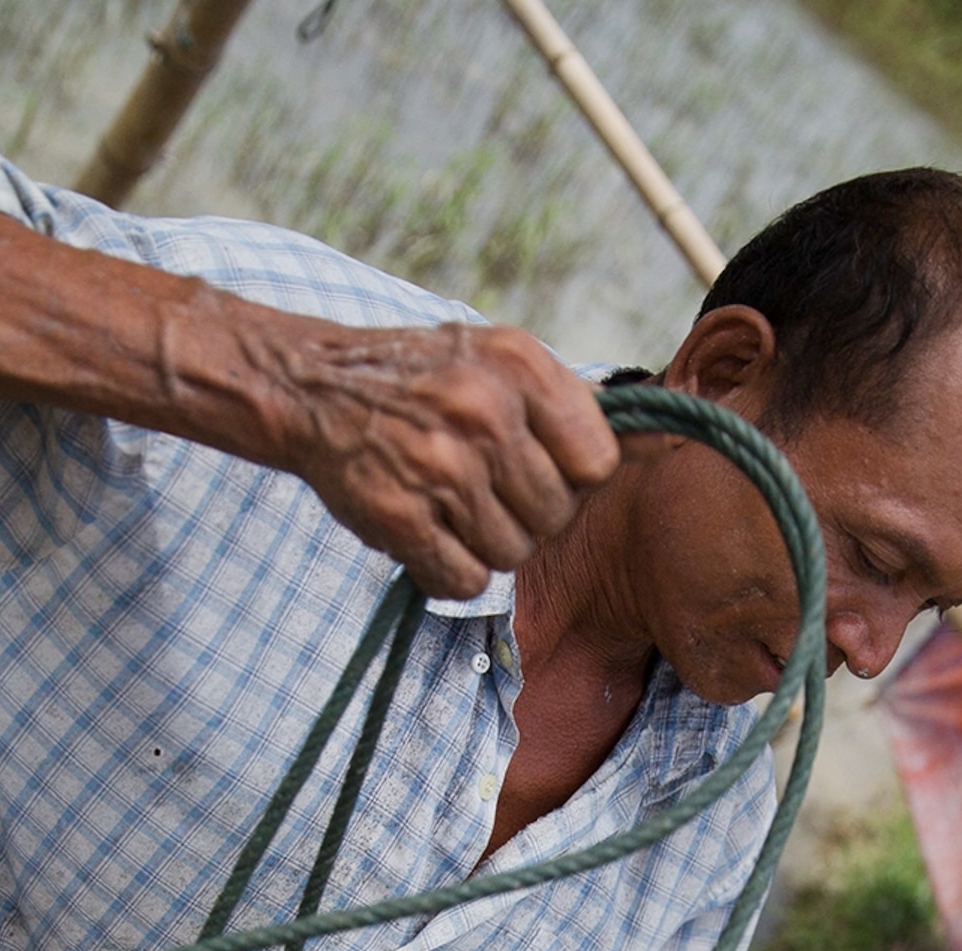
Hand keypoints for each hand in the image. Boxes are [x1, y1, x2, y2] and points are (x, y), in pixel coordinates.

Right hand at [229, 313, 617, 598]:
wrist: (312, 386)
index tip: (540, 469)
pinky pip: (465, 581)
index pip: (597, 461)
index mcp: (518, 365)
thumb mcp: (497, 357)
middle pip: (556, 515)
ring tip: (452, 507)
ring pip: (513, 553)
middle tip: (485, 491)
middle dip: (528, 516)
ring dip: (487, 544)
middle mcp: (484, 411)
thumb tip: (648, 451)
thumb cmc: (421, 379)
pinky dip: (449, 571)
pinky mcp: (400, 516)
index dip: (572, 478)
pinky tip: (428, 534)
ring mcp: (441, 466)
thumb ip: (563, 404)